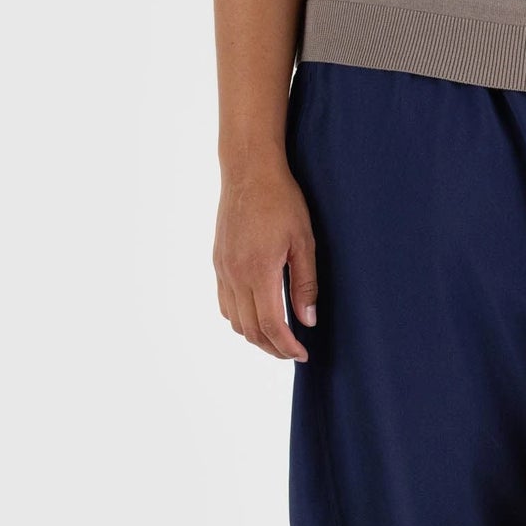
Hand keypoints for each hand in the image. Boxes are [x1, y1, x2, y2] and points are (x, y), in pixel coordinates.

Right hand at [214, 163, 317, 360]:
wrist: (248, 171)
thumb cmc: (282, 201)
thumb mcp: (303, 242)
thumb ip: (305, 284)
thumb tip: (307, 321)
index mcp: (259, 270)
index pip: (271, 325)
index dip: (287, 346)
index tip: (303, 354)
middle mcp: (235, 274)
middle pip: (250, 329)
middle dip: (273, 348)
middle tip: (293, 352)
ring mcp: (223, 269)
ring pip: (234, 320)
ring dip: (256, 336)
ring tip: (278, 338)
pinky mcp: (218, 262)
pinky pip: (225, 303)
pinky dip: (240, 319)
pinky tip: (257, 316)